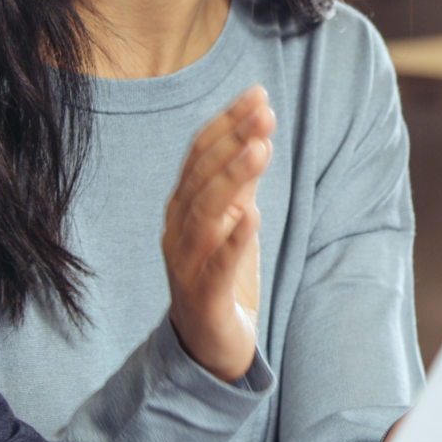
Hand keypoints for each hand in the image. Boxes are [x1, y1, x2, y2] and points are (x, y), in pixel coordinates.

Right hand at [162, 87, 273, 381]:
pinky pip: (214, 267)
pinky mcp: (202, 299)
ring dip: (232, 180)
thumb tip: (257, 132)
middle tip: (264, 113)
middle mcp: (178, 231)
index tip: (257, 94)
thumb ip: (241, 182)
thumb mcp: (235, 221)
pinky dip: (232, 241)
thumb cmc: (222, 277)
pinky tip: (250, 216)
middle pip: (201, 178)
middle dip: (232, 142)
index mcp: (183, 207)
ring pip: (205, 216)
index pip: (199, 154)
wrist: (210, 347)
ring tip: (259, 149)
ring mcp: (185, 265)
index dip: (227, 123)